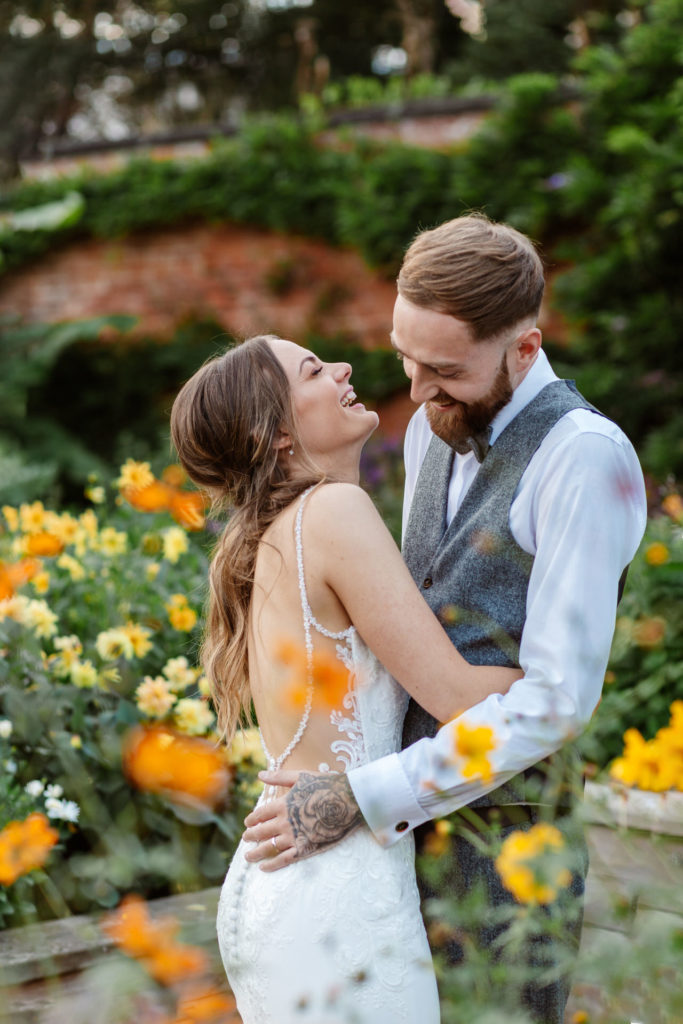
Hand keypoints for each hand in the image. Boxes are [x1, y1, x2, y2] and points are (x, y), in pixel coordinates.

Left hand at [243, 769, 362, 871]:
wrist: (349, 801)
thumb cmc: (326, 785)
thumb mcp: (301, 776)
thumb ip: (279, 777)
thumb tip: (259, 775)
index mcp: (283, 804)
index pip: (261, 814)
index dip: (252, 819)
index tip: (248, 823)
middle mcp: (285, 822)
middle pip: (262, 832)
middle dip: (251, 836)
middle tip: (246, 838)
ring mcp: (294, 837)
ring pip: (269, 847)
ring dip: (256, 853)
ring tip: (248, 856)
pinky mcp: (305, 848)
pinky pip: (284, 860)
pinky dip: (272, 865)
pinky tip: (264, 867)